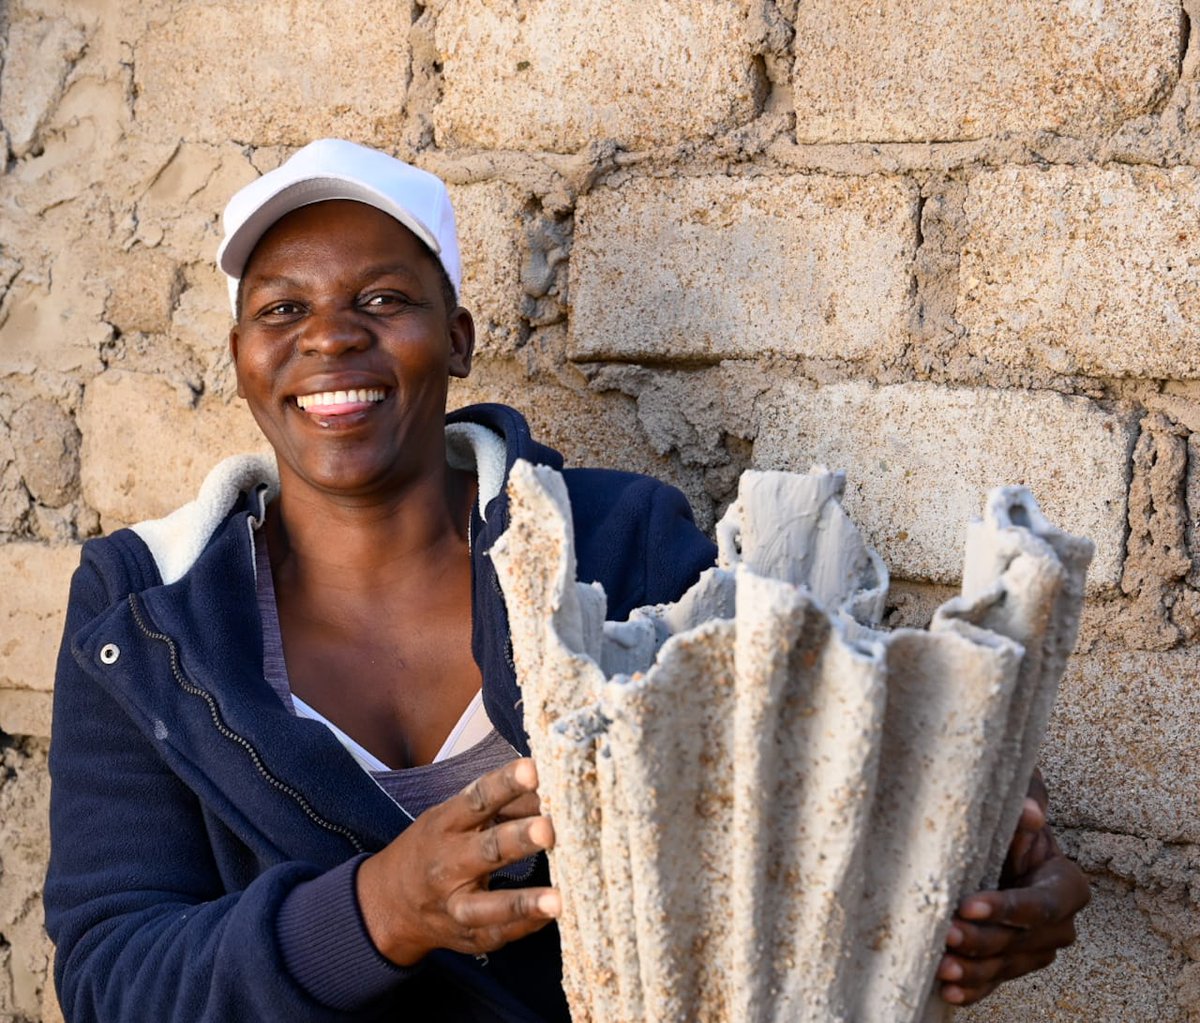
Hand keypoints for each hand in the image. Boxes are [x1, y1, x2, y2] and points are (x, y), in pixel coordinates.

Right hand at [355, 757, 560, 965]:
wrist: (388, 904)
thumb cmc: (435, 848)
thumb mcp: (455, 818)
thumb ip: (502, 806)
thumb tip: (551, 797)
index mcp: (445, 825)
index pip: (477, 800)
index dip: (504, 784)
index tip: (533, 770)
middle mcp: (447, 865)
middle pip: (486, 851)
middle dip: (518, 840)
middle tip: (549, 829)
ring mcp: (455, 906)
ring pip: (487, 907)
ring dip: (522, 903)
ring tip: (557, 900)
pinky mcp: (467, 938)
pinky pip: (499, 935)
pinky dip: (525, 927)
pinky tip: (551, 918)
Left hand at [937, 775, 1090, 1005]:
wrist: (995, 833)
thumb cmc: (1008, 809)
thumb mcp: (1019, 793)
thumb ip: (1027, 798)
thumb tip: (1031, 813)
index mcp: (1068, 884)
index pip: (1041, 905)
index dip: (1006, 908)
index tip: (968, 904)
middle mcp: (1060, 923)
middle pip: (1020, 940)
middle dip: (982, 940)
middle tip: (945, 934)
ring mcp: (1037, 948)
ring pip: (1006, 965)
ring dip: (973, 969)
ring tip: (940, 966)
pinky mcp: (1012, 961)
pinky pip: (995, 980)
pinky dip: (974, 988)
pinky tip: (949, 991)